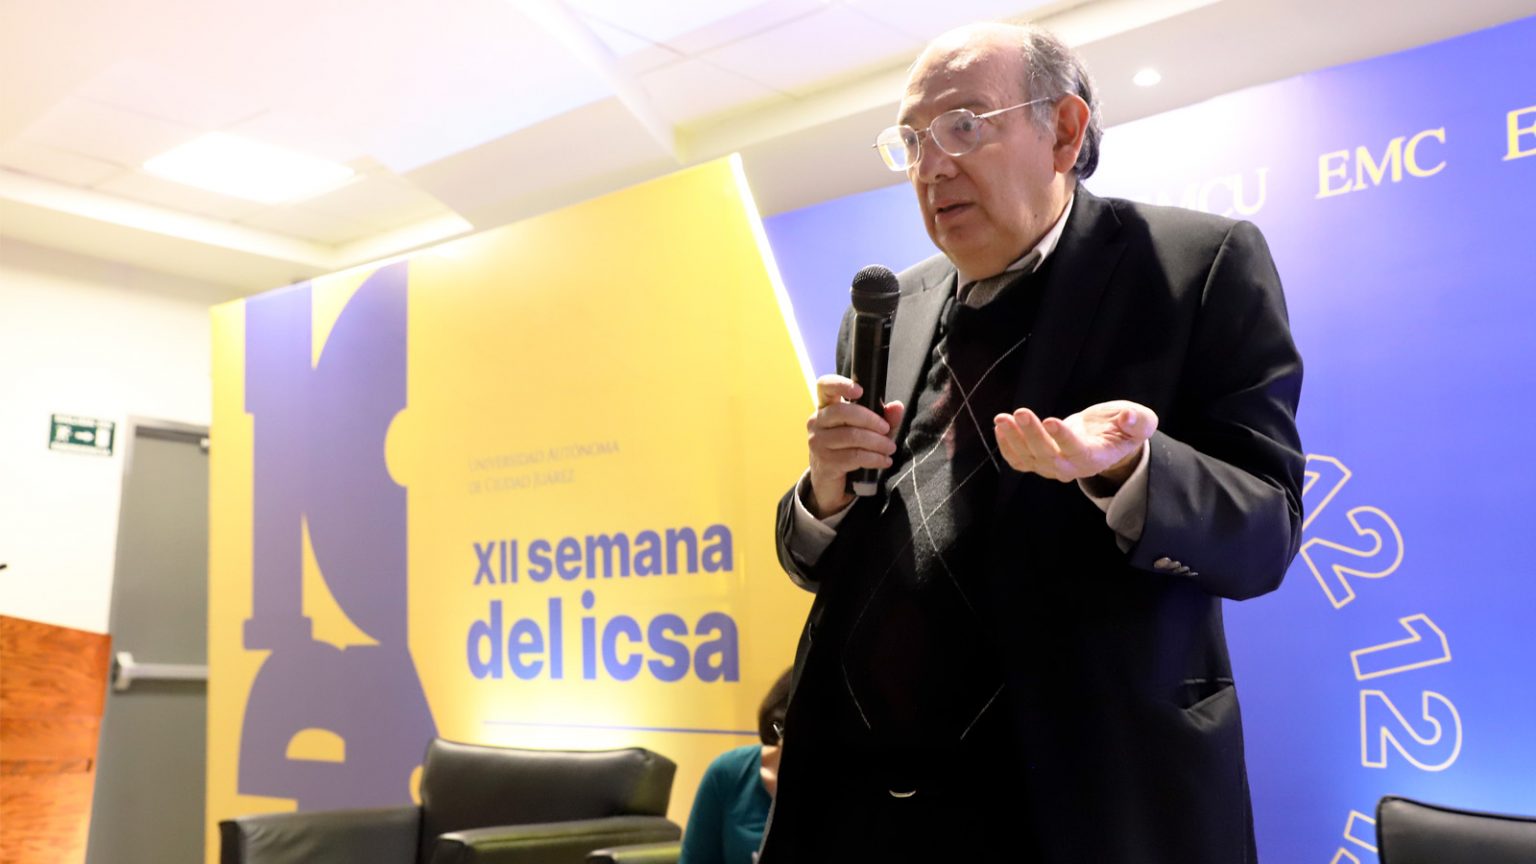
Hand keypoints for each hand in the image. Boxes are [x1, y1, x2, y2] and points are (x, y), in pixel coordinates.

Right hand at [806, 375, 905, 516]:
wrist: (830, 481)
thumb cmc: (848, 448)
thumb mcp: (868, 430)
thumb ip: (884, 417)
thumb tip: (897, 406)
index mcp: (826, 406)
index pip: (824, 386)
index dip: (840, 384)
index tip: (859, 391)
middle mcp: (817, 421)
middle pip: (842, 411)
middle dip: (870, 420)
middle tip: (886, 429)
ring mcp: (817, 442)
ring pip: (851, 436)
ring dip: (876, 442)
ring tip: (890, 448)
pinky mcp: (824, 462)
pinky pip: (853, 457)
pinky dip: (874, 458)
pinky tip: (884, 461)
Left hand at [993, 400, 1156, 484]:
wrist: (1107, 440)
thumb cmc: (1123, 429)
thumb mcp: (1141, 421)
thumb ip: (1138, 421)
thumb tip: (1128, 418)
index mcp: (1096, 457)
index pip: (1078, 451)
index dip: (1064, 438)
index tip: (1050, 420)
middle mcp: (1072, 468)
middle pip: (1048, 457)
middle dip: (1032, 435)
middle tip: (1020, 412)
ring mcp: (1052, 468)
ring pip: (1029, 459)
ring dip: (1013, 439)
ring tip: (1002, 418)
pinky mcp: (1039, 462)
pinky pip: (1019, 461)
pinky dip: (1007, 446)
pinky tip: (1000, 426)